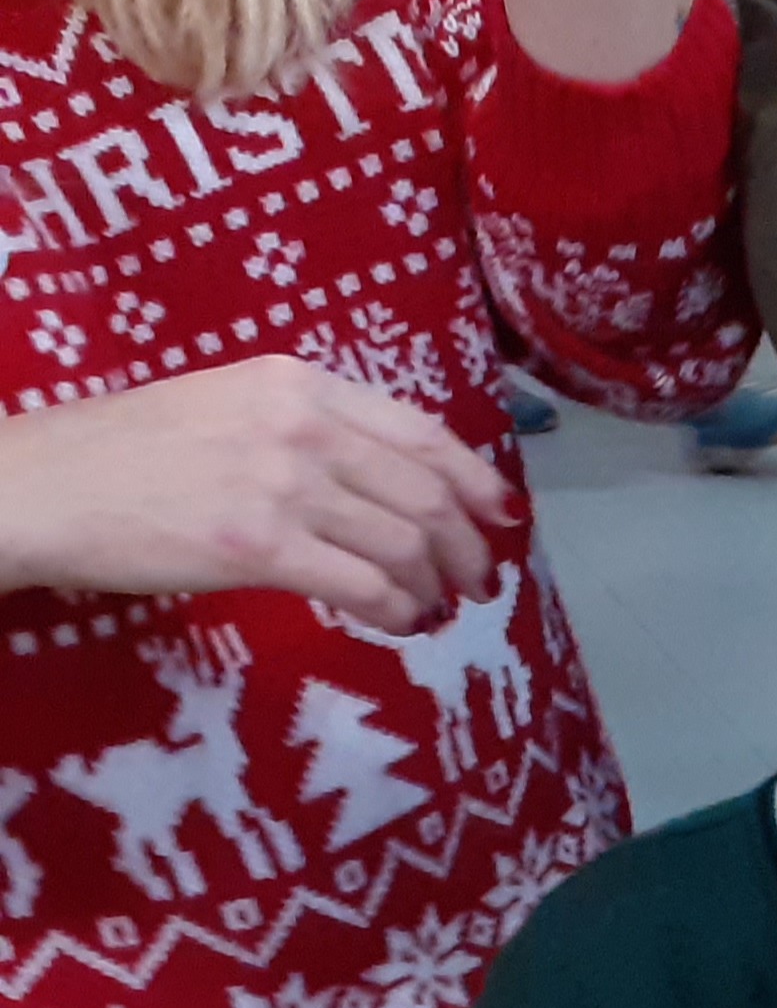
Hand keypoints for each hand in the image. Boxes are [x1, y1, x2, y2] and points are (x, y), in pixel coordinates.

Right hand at [0, 359, 504, 631]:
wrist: (40, 487)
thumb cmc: (124, 454)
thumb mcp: (226, 407)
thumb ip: (305, 430)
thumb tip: (383, 484)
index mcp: (297, 382)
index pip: (419, 431)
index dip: (474, 477)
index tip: (500, 513)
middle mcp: (301, 425)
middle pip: (426, 493)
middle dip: (468, 546)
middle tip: (479, 581)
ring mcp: (282, 485)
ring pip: (405, 544)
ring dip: (434, 586)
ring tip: (435, 610)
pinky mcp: (259, 547)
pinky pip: (365, 586)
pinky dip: (397, 611)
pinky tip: (398, 624)